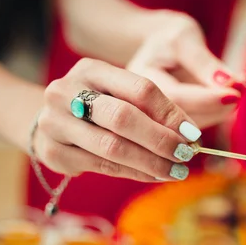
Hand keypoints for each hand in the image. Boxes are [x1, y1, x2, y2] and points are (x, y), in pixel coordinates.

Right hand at [34, 58, 200, 181]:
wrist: (52, 120)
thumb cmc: (100, 106)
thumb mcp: (121, 94)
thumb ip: (151, 109)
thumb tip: (190, 135)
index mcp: (91, 69)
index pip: (140, 89)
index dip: (171, 113)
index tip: (193, 133)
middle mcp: (65, 91)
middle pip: (123, 117)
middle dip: (161, 140)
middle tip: (186, 155)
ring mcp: (54, 122)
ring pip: (113, 147)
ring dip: (152, 163)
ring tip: (177, 171)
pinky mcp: (52, 153)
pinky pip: (103, 166)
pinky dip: (135, 173)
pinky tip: (154, 175)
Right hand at [126, 11, 243, 128]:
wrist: (159, 48)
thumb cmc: (171, 37)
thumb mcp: (185, 38)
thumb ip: (205, 62)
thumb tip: (231, 84)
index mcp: (138, 79)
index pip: (175, 96)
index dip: (208, 99)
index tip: (236, 94)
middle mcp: (142, 105)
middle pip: (182, 119)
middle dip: (217, 108)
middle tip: (240, 91)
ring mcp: (154, 119)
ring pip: (191, 129)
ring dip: (219, 113)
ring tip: (236, 90)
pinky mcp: (168, 126)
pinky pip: (194, 128)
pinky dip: (215, 114)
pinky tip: (226, 97)